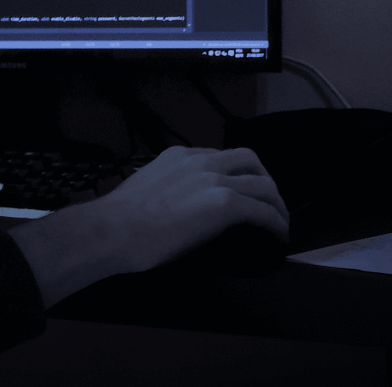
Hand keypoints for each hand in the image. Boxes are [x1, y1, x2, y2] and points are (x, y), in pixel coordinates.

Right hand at [6, 146, 288, 307]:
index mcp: (180, 157)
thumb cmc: (118, 221)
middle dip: (264, 180)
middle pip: (250, 161)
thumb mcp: (145, 189)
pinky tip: (277, 235)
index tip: (241, 189)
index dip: (237, 174)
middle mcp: (200, 162)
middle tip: (269, 202)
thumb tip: (175, 208)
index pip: (220, 157)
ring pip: (264, 184)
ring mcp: (214, 180)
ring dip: (276, 204)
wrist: (112, 230)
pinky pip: (263, 211)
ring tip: (279, 222)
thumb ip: (166, 187)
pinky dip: (276, 223)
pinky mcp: (224, 204)